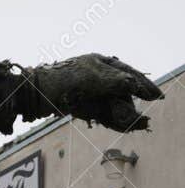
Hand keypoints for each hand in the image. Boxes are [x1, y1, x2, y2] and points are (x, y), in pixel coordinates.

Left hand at [29, 55, 161, 133]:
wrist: (32, 95)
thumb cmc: (58, 80)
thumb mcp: (89, 78)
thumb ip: (112, 80)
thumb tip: (131, 83)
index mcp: (99, 62)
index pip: (127, 72)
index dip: (142, 84)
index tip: (155, 96)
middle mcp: (97, 76)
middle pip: (122, 91)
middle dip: (130, 104)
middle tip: (140, 118)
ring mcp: (90, 91)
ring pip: (114, 104)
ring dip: (123, 114)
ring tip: (130, 123)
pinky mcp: (83, 106)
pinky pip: (103, 113)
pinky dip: (113, 119)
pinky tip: (121, 125)